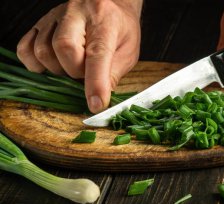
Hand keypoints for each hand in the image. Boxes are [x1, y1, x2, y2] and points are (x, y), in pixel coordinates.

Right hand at [17, 0, 142, 112]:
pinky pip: (26, 48)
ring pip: (43, 50)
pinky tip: (54, 64)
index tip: (96, 104)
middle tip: (85, 73)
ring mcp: (55, 16)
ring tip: (73, 67)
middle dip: (75, 72)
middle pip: (64, 48)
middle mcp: (77, 13)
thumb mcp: (128, 52)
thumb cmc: (120, 29)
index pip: (97, 54)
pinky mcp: (40, 23)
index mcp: (105, 21)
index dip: (96, 83)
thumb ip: (114, 74)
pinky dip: (36, 64)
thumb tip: (98, 98)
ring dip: (58, 69)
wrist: (111, 5)